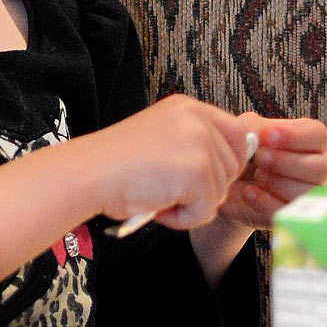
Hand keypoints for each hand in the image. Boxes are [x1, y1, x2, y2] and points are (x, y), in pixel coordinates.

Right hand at [93, 94, 254, 228]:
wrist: (89, 172)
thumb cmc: (115, 162)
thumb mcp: (162, 137)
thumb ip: (194, 143)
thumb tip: (232, 166)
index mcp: (189, 107)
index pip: (236, 134)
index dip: (227, 161)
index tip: (201, 176)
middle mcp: (198, 119)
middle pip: (233, 166)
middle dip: (206, 188)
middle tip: (167, 189)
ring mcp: (200, 144)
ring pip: (221, 191)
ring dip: (193, 204)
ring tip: (158, 195)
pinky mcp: (197, 173)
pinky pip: (207, 211)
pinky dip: (184, 219)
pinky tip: (159, 206)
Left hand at [216, 112, 326, 228]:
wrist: (227, 181)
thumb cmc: (242, 149)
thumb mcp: (245, 130)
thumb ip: (254, 129)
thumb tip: (260, 136)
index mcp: (309, 140)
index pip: (317, 135)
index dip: (295, 136)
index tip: (267, 135)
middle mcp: (316, 168)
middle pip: (321, 168)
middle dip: (287, 162)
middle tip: (260, 157)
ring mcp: (308, 195)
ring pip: (307, 193)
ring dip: (278, 183)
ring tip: (257, 175)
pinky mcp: (291, 217)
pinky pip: (288, 213)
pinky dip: (266, 202)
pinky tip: (249, 193)